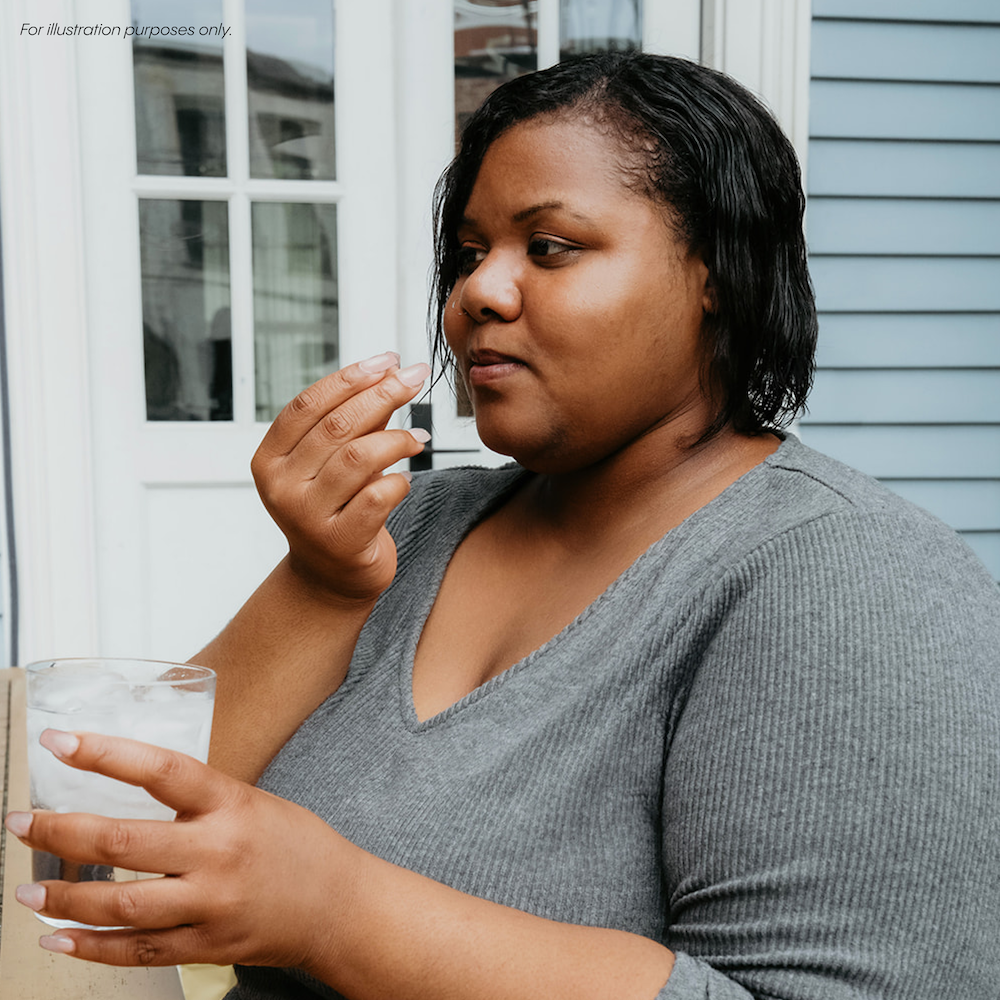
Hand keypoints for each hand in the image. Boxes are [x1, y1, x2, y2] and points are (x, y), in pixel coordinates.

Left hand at [5, 729, 349, 971]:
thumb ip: (199, 802)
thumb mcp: (254, 803)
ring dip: (65, 898)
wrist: (339, 905)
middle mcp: (220, 852)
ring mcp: (213, 904)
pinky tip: (59, 938)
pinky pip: (138, 951)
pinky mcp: (207, 947)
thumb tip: (132, 790)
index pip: (161, 770)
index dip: (106, 754)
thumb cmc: (297, 846)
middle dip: (60, 831)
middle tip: (19, 823)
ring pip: (123, 904)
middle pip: (124, 841)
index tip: (60, 743)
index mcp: (232, 805)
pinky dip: (91, 947)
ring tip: (26, 891)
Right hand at [251, 352, 431, 601]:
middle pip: (336, 425)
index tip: (387, 361)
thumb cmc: (335, 512)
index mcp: (269, 460)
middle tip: (414, 380)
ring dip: (397, 439)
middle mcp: (281, 487)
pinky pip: (378, 495)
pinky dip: (399, 481)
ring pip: (359, 456)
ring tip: (418, 439)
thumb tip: (390, 373)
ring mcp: (306, 516)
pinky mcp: (339, 541)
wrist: (331, 578)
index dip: (350, 377)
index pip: (306, 404)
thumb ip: (351, 424)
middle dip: (383, 394)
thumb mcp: (331, 464)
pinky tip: (405, 479)